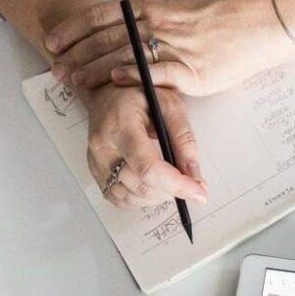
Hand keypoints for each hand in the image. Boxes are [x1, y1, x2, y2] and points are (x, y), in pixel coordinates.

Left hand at [46, 0, 293, 96]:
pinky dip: (132, 77)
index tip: (55, 41)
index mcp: (153, 5)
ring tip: (75, 81)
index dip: (75, 29)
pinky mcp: (191, 71)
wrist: (258, 21)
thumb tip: (136, 32)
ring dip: (95, 70)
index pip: (102, 15)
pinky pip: (155, 72)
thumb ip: (156, 19)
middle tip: (56, 69)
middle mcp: (157, 23)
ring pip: (123, 56)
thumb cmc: (227, 16)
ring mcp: (173, 47)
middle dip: (76, 55)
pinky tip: (115, 83)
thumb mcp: (182, 6)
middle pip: (105, 38)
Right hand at [82, 83, 206, 207]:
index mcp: (120, 126)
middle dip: (172, 191)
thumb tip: (195, 177)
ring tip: (170, 179)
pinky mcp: (97, 175)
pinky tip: (152, 184)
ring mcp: (96, 164)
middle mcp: (103, 148)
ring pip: (133, 198)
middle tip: (189, 183)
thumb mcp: (169, 105)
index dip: (176, 185)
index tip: (198, 193)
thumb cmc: (139, 96)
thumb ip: (184, 140)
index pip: (149, 168)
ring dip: (159, 196)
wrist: (108, 95)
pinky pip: (122, 200)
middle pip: (142, 187)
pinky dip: (143, 199)